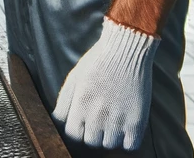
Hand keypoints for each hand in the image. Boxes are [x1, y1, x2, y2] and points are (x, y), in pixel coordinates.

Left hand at [52, 17, 159, 150]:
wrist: (126, 48)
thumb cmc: (98, 61)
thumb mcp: (75, 76)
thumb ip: (64, 101)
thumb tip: (56, 120)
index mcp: (81, 102)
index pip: (72, 133)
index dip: (77, 128)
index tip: (83, 121)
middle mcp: (98, 113)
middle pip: (91, 141)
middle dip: (93, 132)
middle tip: (99, 118)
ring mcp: (118, 118)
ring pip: (110, 144)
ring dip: (110, 135)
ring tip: (113, 118)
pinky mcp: (137, 120)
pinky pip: (130, 146)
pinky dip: (128, 140)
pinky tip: (125, 125)